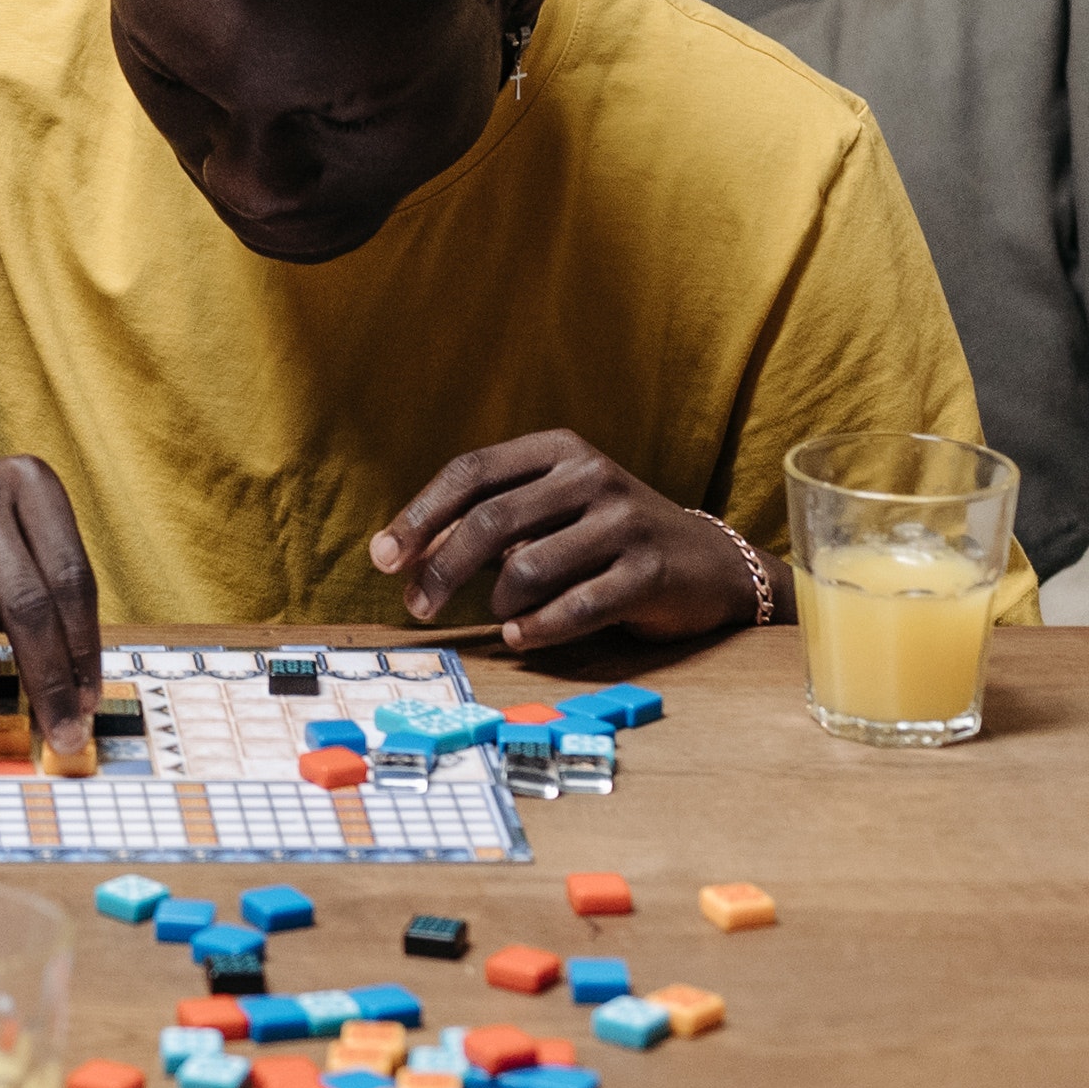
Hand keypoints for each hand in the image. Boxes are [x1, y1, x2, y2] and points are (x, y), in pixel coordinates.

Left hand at [373, 430, 746, 650]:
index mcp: (558, 449)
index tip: (383, 558)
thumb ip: (487, 521)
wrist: (706, 563)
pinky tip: (521, 638)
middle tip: (417, 606)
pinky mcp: (650, 572)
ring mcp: (625, 521)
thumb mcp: (549, 510)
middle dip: (441, 570)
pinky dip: (537, 630)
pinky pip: (574, 609)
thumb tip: (405, 556)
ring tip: (504, 616)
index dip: (419, 516)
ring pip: (526, 569)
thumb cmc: (603, 537)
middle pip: (490, 521)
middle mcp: (592, 475)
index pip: (470, 472)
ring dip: (499, 604)